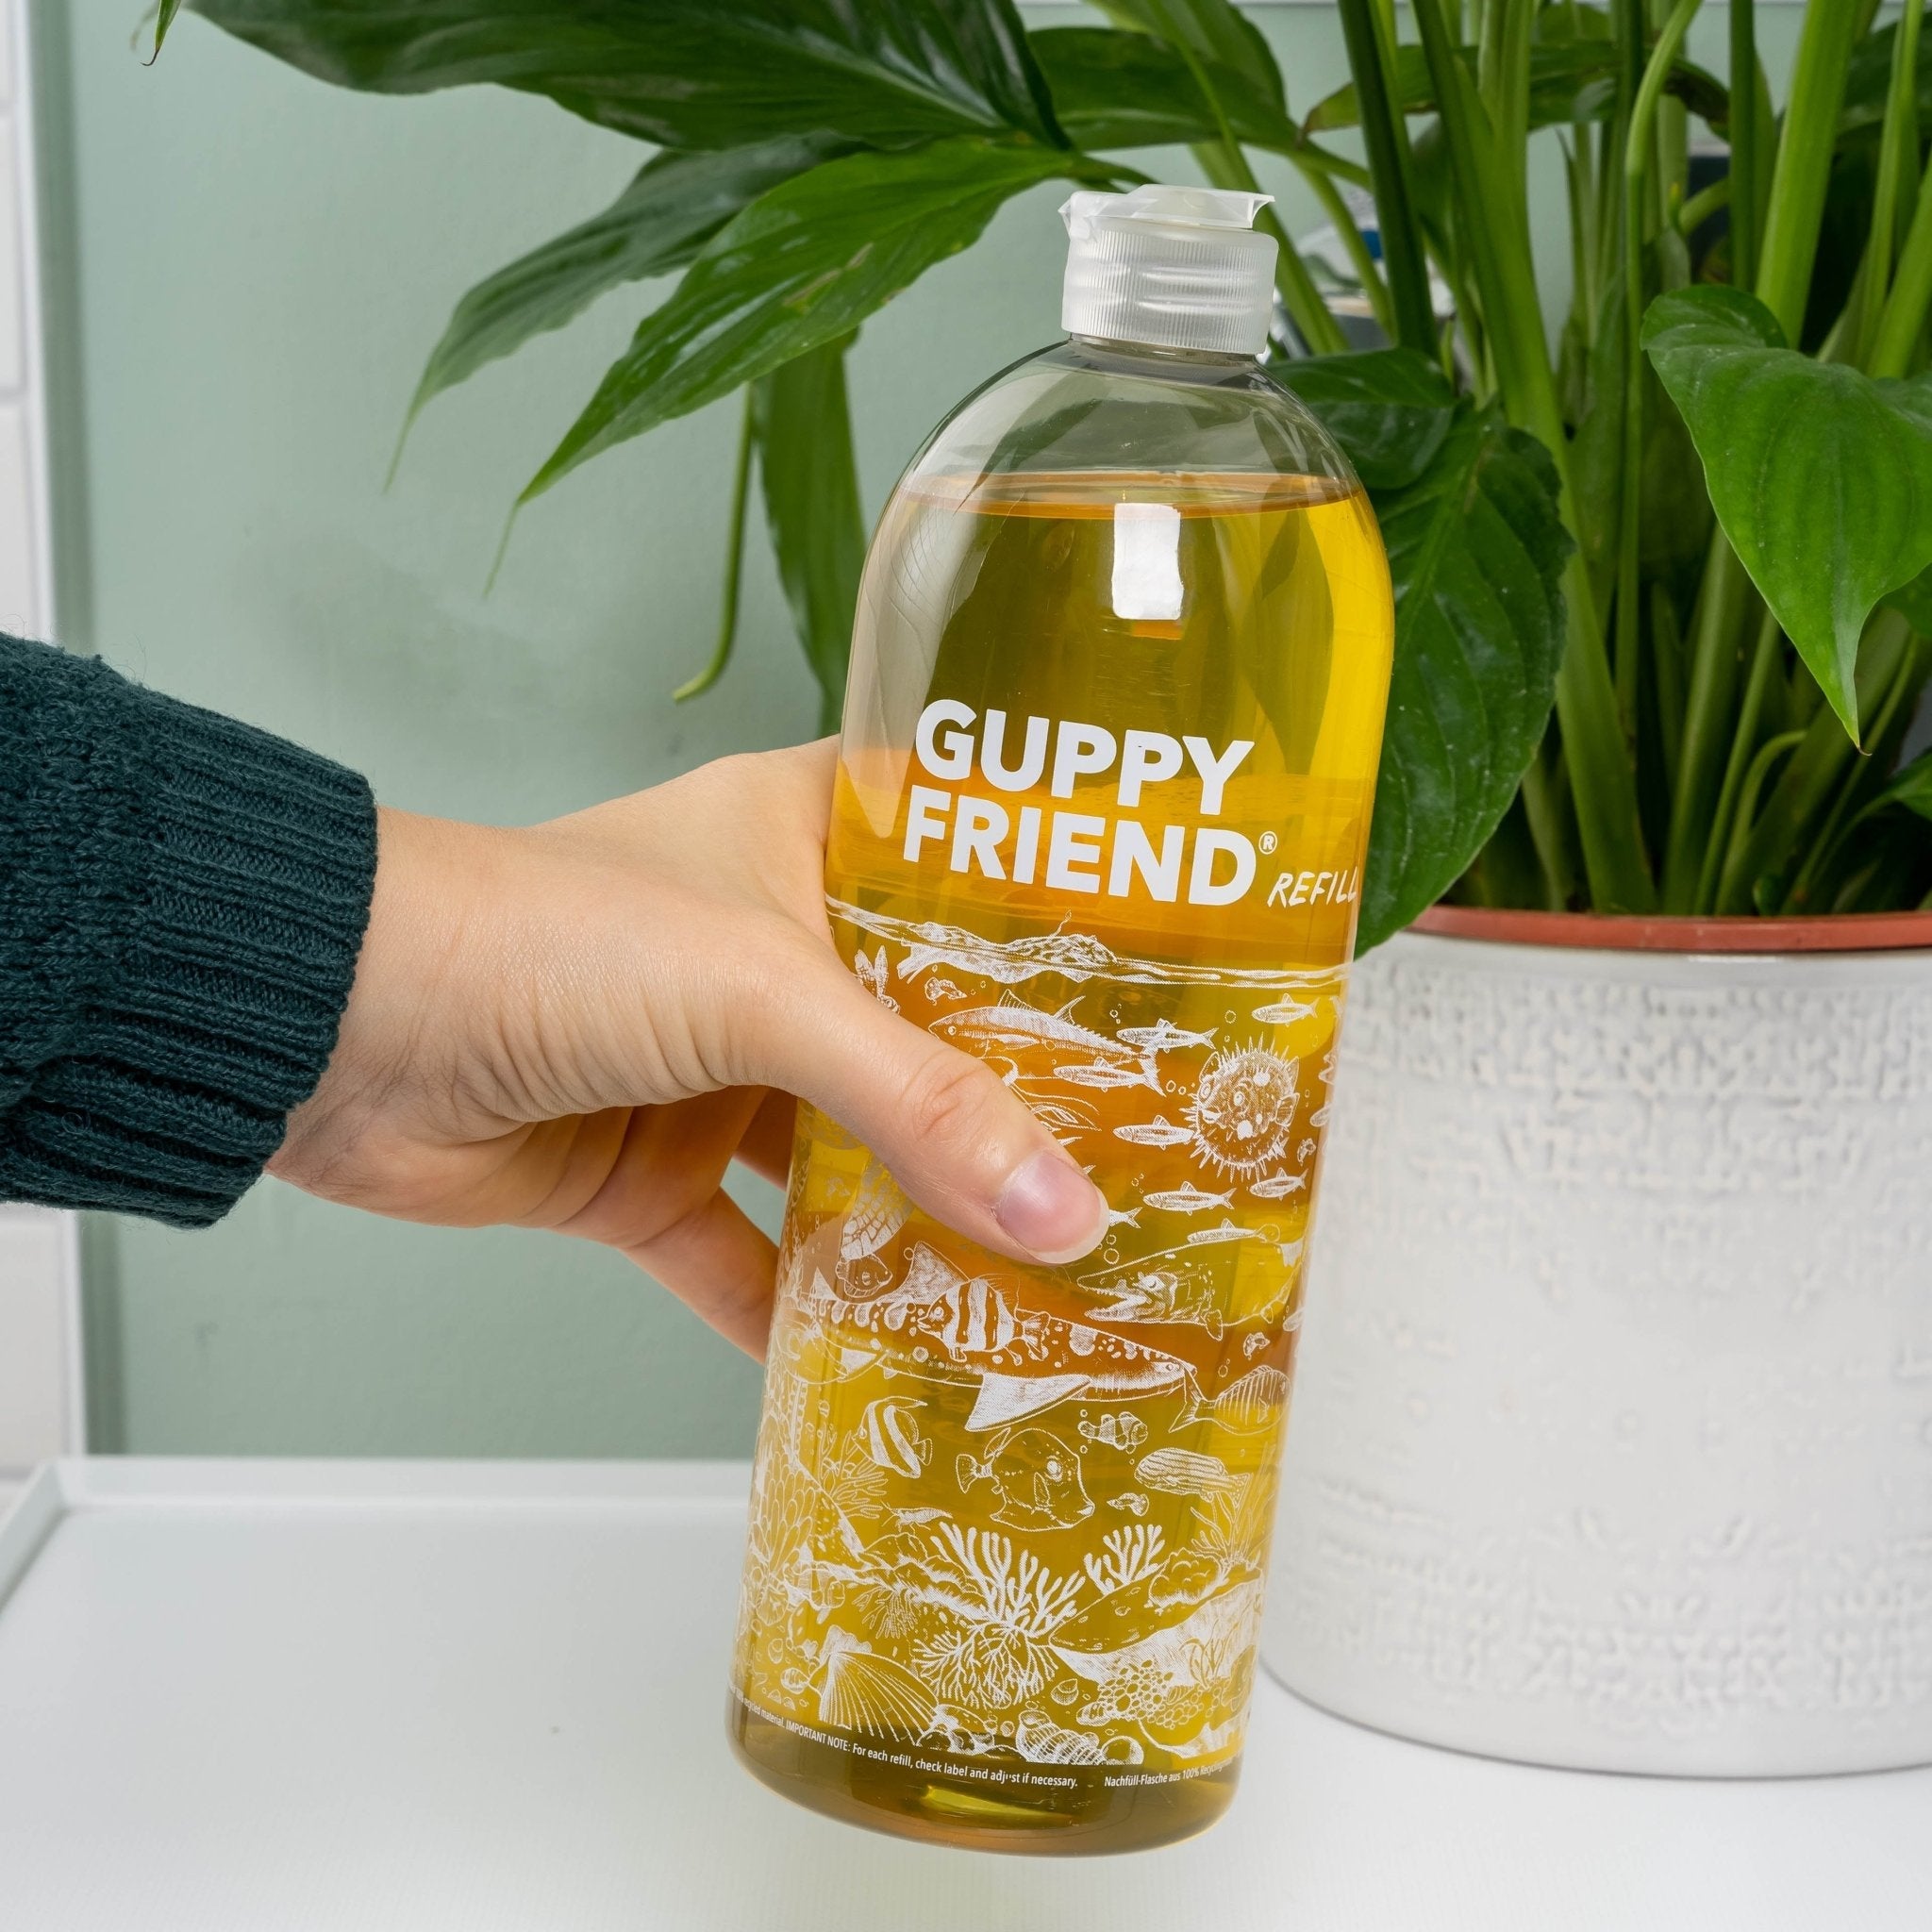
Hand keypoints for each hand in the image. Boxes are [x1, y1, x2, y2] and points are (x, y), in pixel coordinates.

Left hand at [269, 739, 1106, 1354]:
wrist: (333, 1028)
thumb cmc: (543, 938)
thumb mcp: (762, 995)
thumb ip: (918, 1102)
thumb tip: (1064, 1212)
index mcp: (803, 846)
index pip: (965, 873)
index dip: (1065, 929)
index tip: (1174, 992)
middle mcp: (769, 955)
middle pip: (925, 1038)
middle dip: (1016, 1109)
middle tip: (1144, 1168)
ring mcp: (710, 1072)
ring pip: (847, 1158)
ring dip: (923, 1224)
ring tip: (1051, 1283)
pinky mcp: (650, 1175)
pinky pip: (751, 1258)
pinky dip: (805, 1315)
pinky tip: (891, 1368)